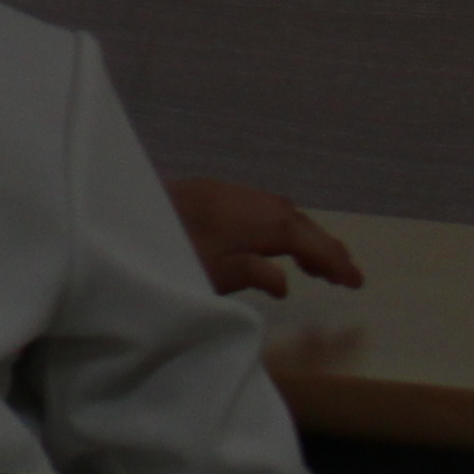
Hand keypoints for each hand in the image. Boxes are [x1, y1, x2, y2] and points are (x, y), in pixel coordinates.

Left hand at [170, 175, 359, 299]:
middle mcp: (248, 198)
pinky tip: (270, 244)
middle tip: (343, 274)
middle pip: (295, 220)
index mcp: (260, 219)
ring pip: (275, 210)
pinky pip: (254, 206)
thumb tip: (284, 282)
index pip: (308, 240)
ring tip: (315, 264)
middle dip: (322, 245)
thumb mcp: (217, 276)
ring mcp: (224, 190)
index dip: (333, 261)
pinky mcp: (203, 191)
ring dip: (298, 234)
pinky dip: (273, 224)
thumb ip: (254, 275)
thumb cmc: (171, 252)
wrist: (118, 217)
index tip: (356, 283)